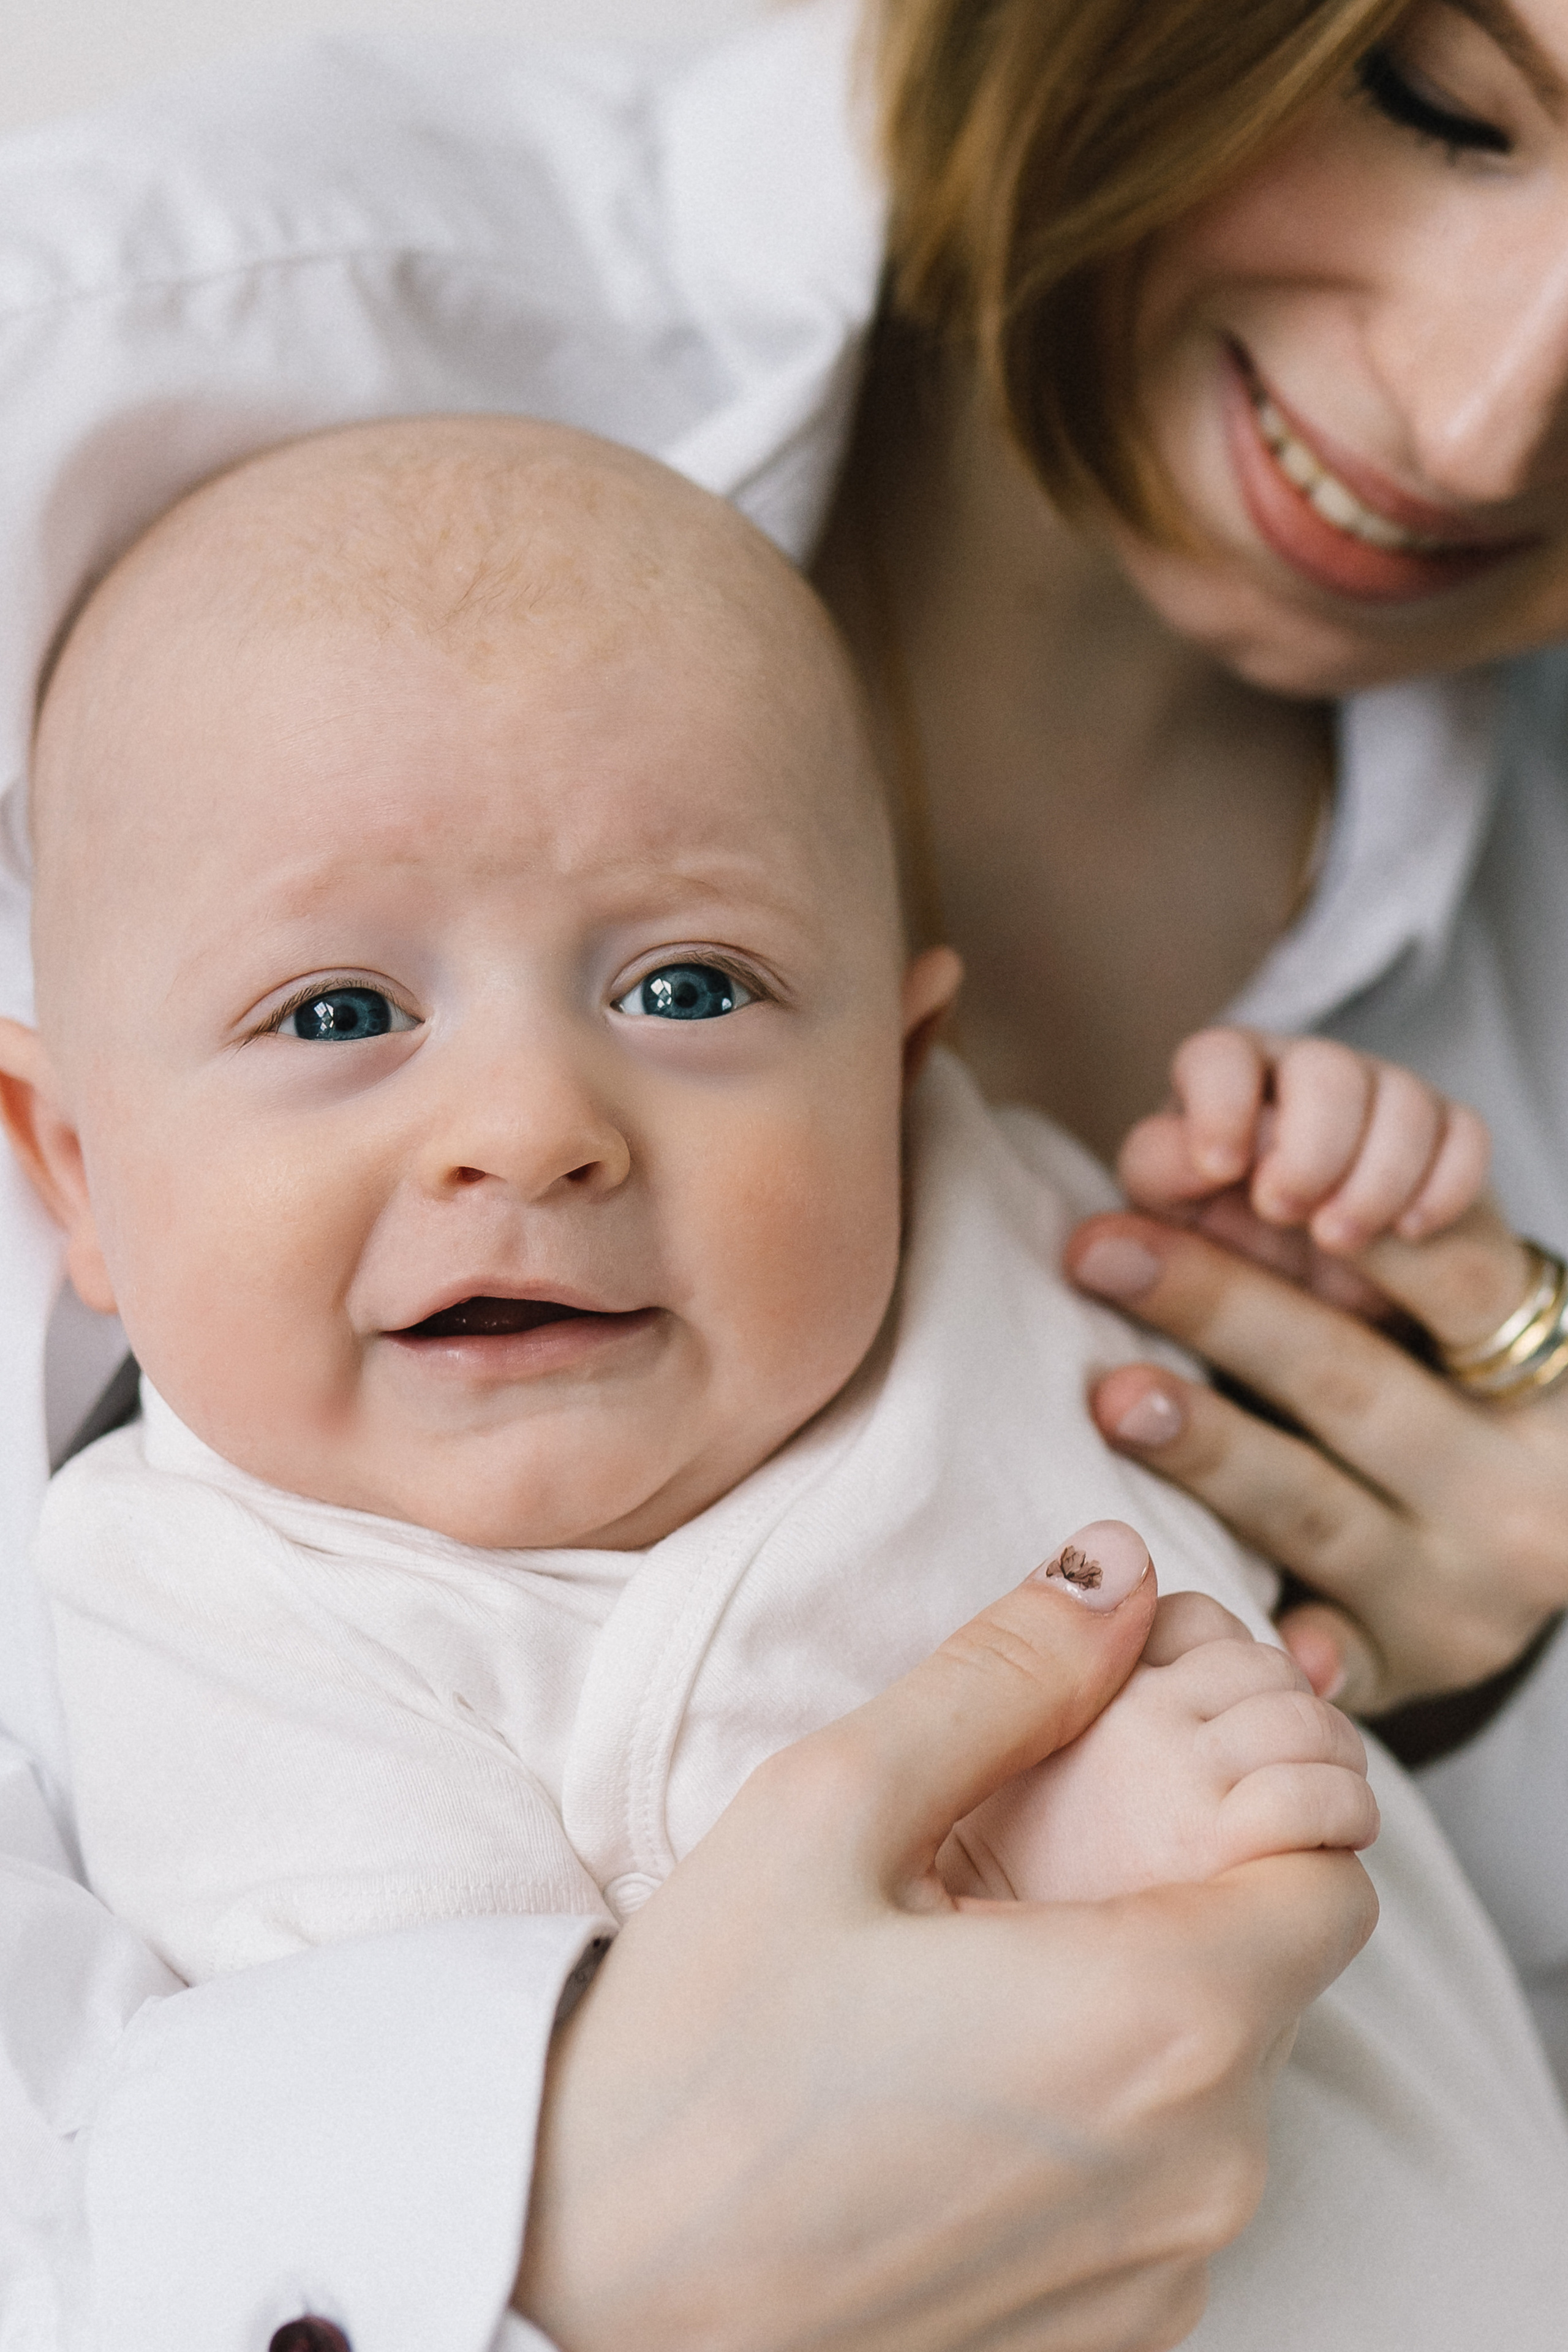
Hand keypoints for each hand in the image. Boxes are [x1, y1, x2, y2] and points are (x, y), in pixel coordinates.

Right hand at [516, 1527, 1375, 2351]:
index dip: (1256, 1791)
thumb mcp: (828, 1805)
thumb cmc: (689, 2051)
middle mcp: (1202, 2173)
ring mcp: (1160, 2278)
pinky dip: (1098, 2118)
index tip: (1141, 1767)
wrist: (572, 2286)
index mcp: (1158, 2022)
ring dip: (1129, 2001)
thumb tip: (1114, 1568)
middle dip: (1174, 1882)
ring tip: (965, 1969)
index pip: (1329, 1868)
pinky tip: (956, 2086)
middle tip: (1012, 1854)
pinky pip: (1158, 2187)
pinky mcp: (1105, 2343)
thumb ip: (1004, 1673)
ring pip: (1214, 2080)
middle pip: (1267, 1969)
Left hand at [1068, 1201, 1567, 1712]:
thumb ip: (1361, 1240)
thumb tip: (1202, 1151)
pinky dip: (1267, 1638)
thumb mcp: (1449, 1317)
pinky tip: (1184, 1614)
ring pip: (1315, 1509)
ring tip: (1112, 1396)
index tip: (1225, 1167)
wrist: (1530, 1542)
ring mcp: (1465, 1596)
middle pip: (1355, 1381)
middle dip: (1220, 1307)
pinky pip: (1325, 1660)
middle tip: (1101, 1248)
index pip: (1452, 1280)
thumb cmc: (1453, 1392)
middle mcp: (1519, 1487)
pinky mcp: (1406, 1673)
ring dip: (1209, 1450)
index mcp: (1548, 1370)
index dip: (1344, 1225)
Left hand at [1120, 1029, 1489, 1254]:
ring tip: (1340, 1242)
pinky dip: (1443, 1185)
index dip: (1221, 1102)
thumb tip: (1190, 1156)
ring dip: (1375, 1176)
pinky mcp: (1445, 1132)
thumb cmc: (1226, 1250)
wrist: (1317, 1301)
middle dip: (1311, 1147)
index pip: (1219, 1054)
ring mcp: (1381, 1096)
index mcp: (1222, 1086)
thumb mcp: (1176, 1224)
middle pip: (1324, 1065)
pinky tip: (1410, 1231)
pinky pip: (1464, 1133)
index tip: (1220, 1169)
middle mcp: (1303, 1075)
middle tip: (1287, 1215)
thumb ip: (1166, 1179)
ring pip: (1401, 1095)